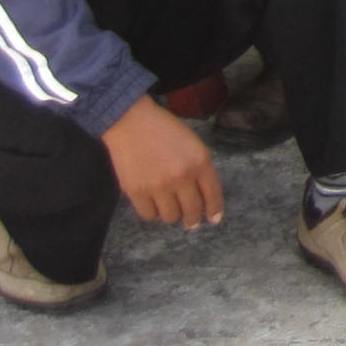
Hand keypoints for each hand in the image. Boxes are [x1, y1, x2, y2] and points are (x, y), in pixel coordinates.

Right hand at [103, 95, 221, 229]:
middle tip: (191, 222)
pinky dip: (153, 213)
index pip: (212, 193)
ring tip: (169, 208)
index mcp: (200, 162)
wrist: (131, 122)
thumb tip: (202, 195)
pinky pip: (149, 215)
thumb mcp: (193, 144)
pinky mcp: (137, 192)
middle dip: (193, 219)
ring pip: (171, 216)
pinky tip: (153, 205)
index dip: (214, 209)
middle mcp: (182, 177)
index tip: (214, 219)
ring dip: (172, 215)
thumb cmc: (164, 129)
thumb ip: (200, 168)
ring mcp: (159, 186)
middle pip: (192, 210)